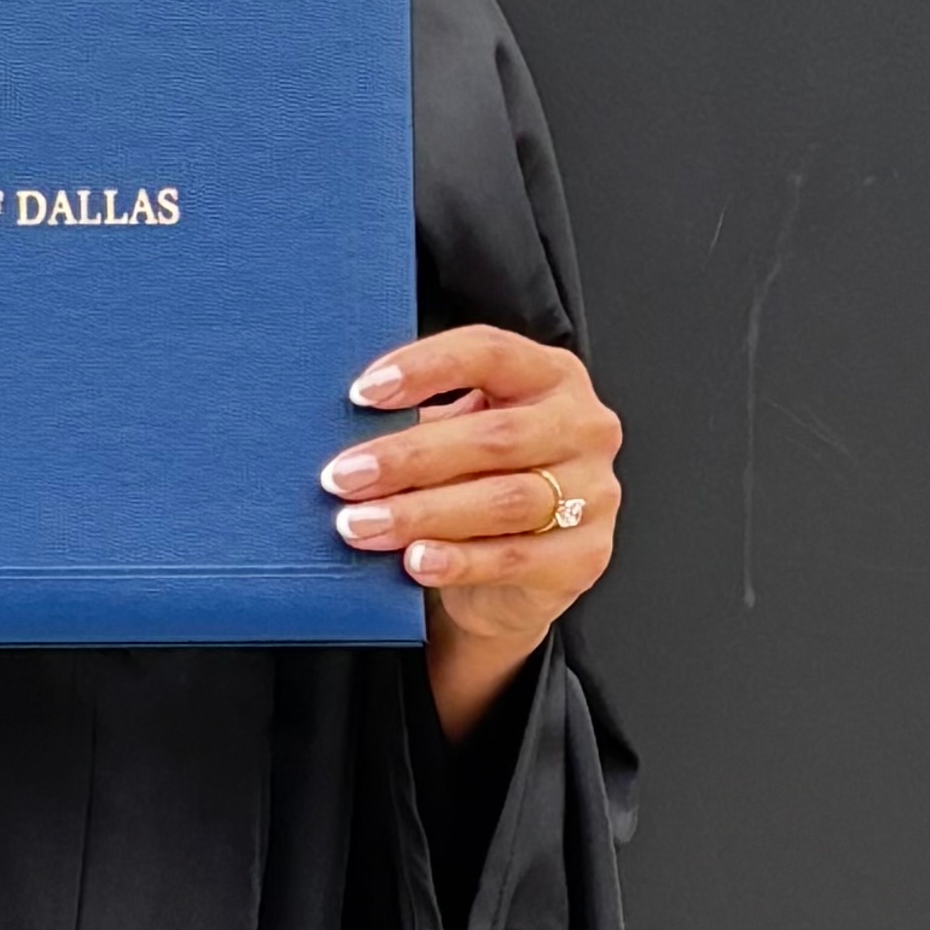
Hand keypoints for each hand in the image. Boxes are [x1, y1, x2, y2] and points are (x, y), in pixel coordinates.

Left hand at [322, 324, 623, 743]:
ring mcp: (594, 493)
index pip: (489, 353)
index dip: (424, 369)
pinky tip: (414, 560)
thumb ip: (419, 417)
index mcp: (550, 376)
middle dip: (408, 457)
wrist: (514, 576)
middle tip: (343, 476)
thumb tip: (335, 420)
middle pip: (493, 435)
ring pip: (503, 499)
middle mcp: (583, 427)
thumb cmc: (478, 484)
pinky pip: (514, 557)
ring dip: (421, 513)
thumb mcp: (455, 435)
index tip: (362, 393)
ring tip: (361, 524)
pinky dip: (458, 560)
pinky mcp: (584, 556)